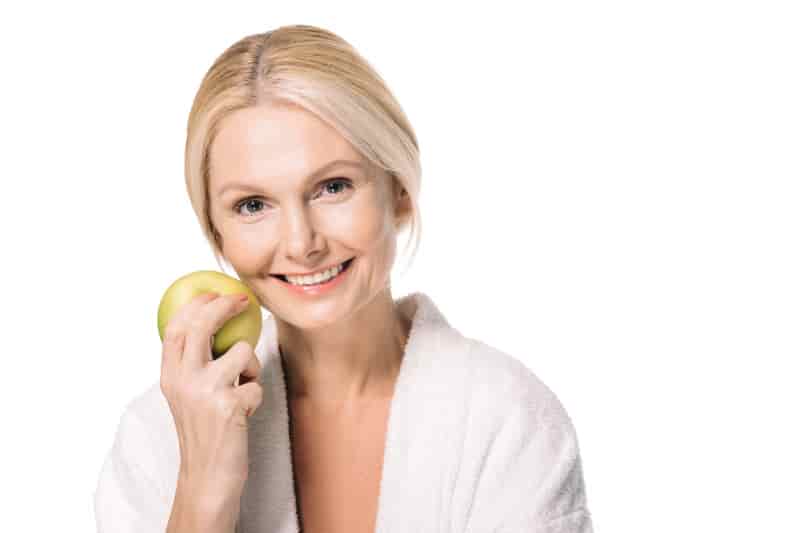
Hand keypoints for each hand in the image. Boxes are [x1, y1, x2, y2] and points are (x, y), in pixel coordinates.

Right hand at [159, 292, 263, 515]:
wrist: (207, 476)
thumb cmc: (205, 433)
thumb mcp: (187, 397)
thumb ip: (193, 366)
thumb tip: (212, 326)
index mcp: (170, 378)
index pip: (175, 329)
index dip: (194, 305)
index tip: (211, 292)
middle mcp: (183, 381)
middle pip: (202, 326)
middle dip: (223, 306)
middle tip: (242, 300)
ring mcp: (205, 392)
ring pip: (243, 352)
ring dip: (252, 367)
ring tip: (242, 389)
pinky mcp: (229, 405)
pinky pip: (256, 383)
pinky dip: (256, 396)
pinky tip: (244, 413)